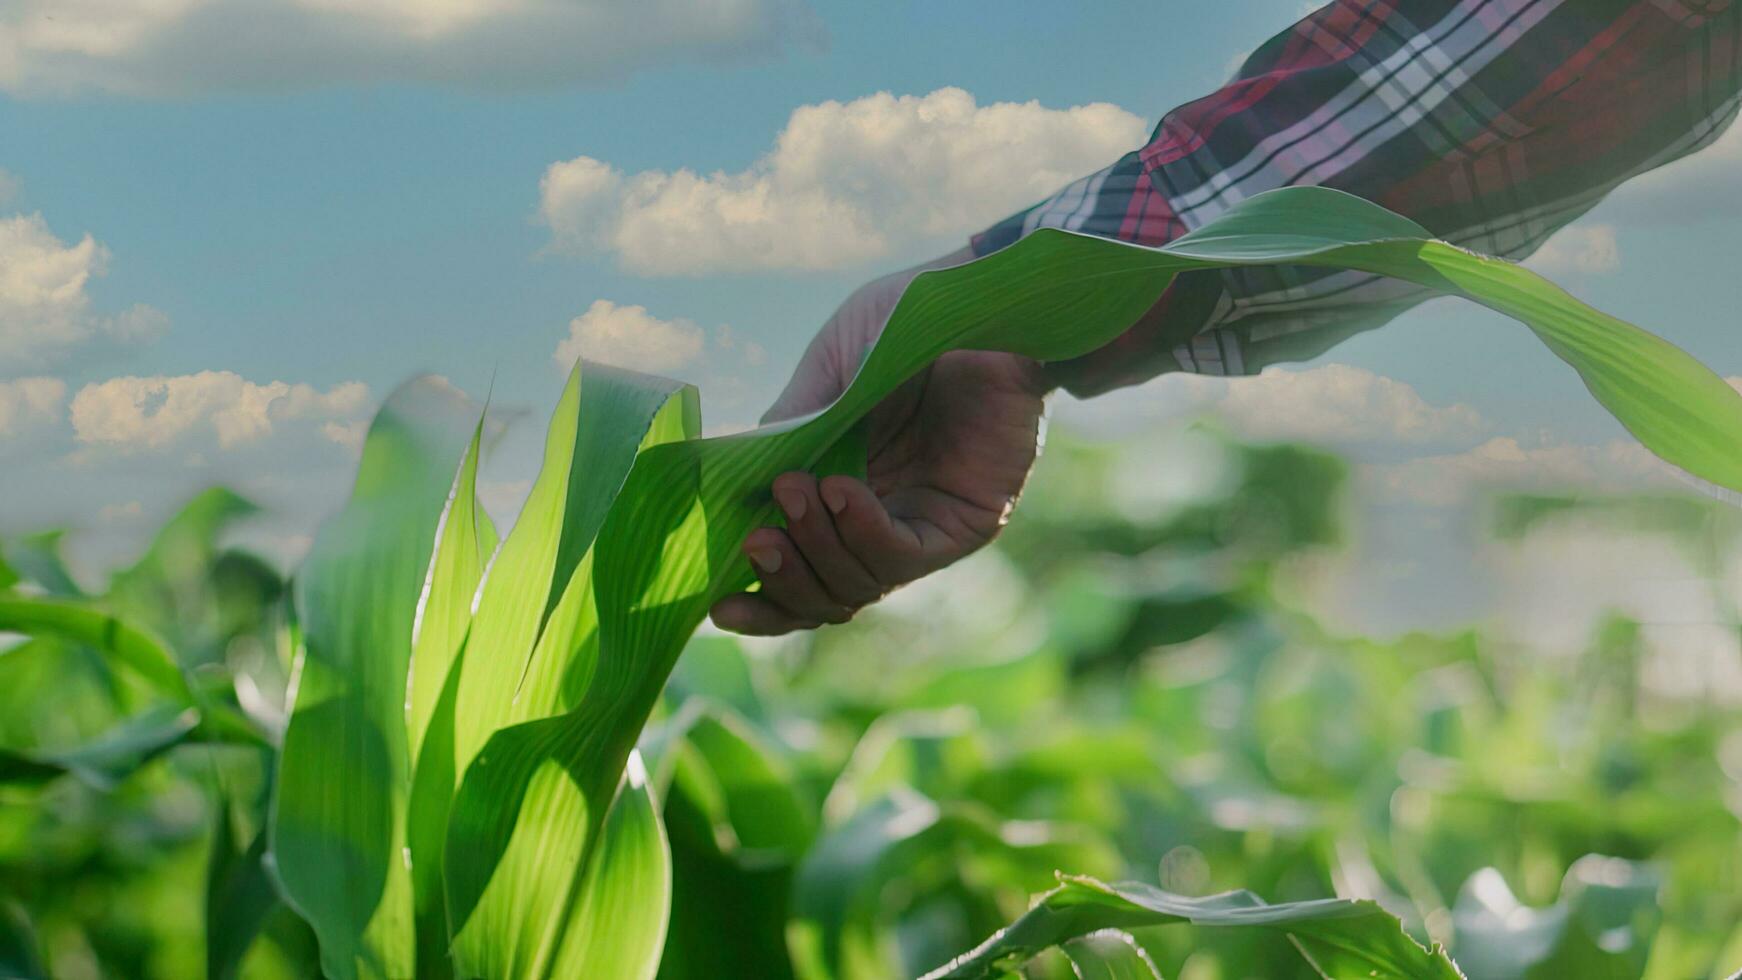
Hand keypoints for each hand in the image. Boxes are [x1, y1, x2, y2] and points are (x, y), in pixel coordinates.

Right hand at [708, 248, 1051, 635]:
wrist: (980, 296)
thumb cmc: (907, 321)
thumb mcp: (833, 366)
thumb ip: (791, 424)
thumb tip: (737, 485)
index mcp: (837, 492)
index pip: (798, 573)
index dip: (759, 600)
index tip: (716, 605)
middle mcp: (878, 522)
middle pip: (825, 595)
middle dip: (783, 578)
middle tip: (759, 538)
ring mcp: (921, 527)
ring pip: (860, 583)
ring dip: (817, 547)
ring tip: (797, 492)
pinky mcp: (964, 523)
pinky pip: (906, 553)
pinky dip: (864, 531)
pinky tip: (840, 493)